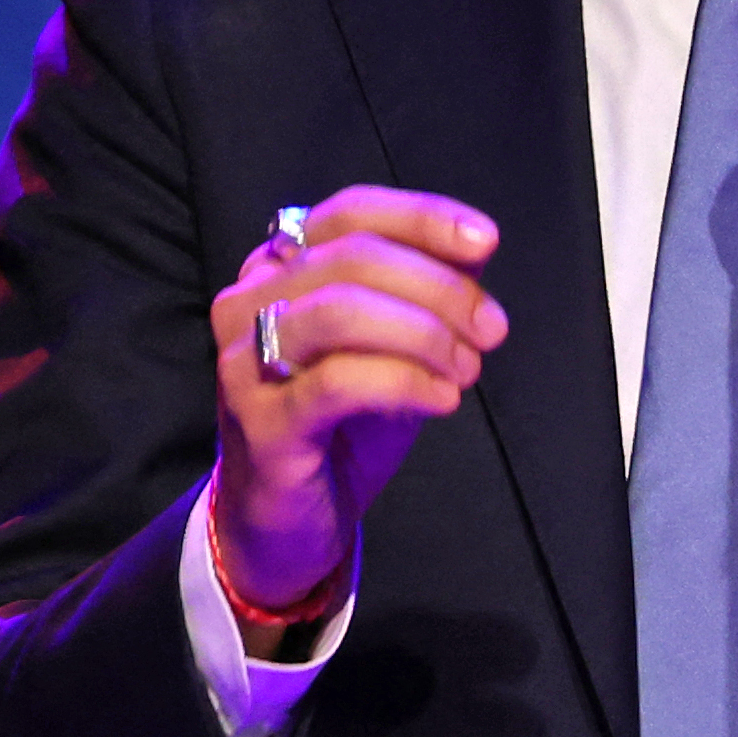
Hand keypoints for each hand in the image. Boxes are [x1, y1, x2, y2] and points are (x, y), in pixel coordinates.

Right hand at [211, 187, 507, 624]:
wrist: (286, 523)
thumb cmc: (343, 425)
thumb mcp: (394, 348)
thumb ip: (427, 294)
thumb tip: (477, 247)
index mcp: (278, 268)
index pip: (350, 213)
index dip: (422, 218)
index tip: (486, 241)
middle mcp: (248, 302)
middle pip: (353, 257)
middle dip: (440, 287)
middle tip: (492, 330)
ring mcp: (245, 361)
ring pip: (341, 311)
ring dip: (424, 333)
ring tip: (468, 368)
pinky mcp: (259, 421)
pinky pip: (337, 381)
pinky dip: (403, 380)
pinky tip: (443, 397)